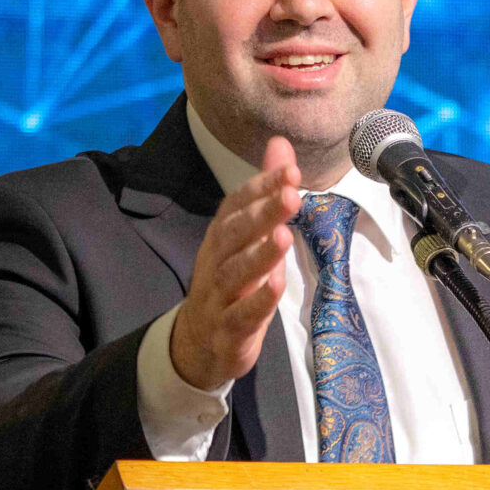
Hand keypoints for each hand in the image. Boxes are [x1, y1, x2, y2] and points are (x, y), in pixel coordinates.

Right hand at [169, 136, 300, 391]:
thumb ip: (265, 192)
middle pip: (235, 233)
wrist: (199, 344)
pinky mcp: (227, 331)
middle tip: (291, 194)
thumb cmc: (232, 282)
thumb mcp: (248, 236)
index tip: (290, 170)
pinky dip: (257, 302)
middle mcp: (216, 261)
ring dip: (260, 255)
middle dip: (262, 212)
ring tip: (285, 236)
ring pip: (234, 273)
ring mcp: (219, 297)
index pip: (236, 204)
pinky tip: (276, 285)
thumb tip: (280, 144)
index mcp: (222, 236)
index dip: (260, 187)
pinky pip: (240, 316)